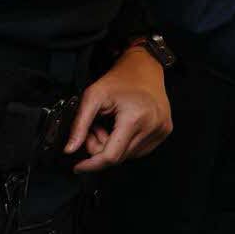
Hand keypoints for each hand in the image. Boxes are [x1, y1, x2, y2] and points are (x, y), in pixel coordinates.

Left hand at [67, 46, 173, 172]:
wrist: (145, 67)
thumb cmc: (120, 79)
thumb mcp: (93, 97)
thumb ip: (79, 125)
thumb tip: (70, 149)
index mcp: (135, 118)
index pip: (111, 156)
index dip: (92, 164)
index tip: (79, 166)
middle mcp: (153, 126)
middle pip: (119, 157)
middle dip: (101, 149)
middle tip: (95, 129)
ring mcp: (161, 130)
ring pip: (129, 156)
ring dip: (114, 146)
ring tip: (109, 125)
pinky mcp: (164, 131)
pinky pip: (140, 150)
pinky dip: (126, 144)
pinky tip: (122, 128)